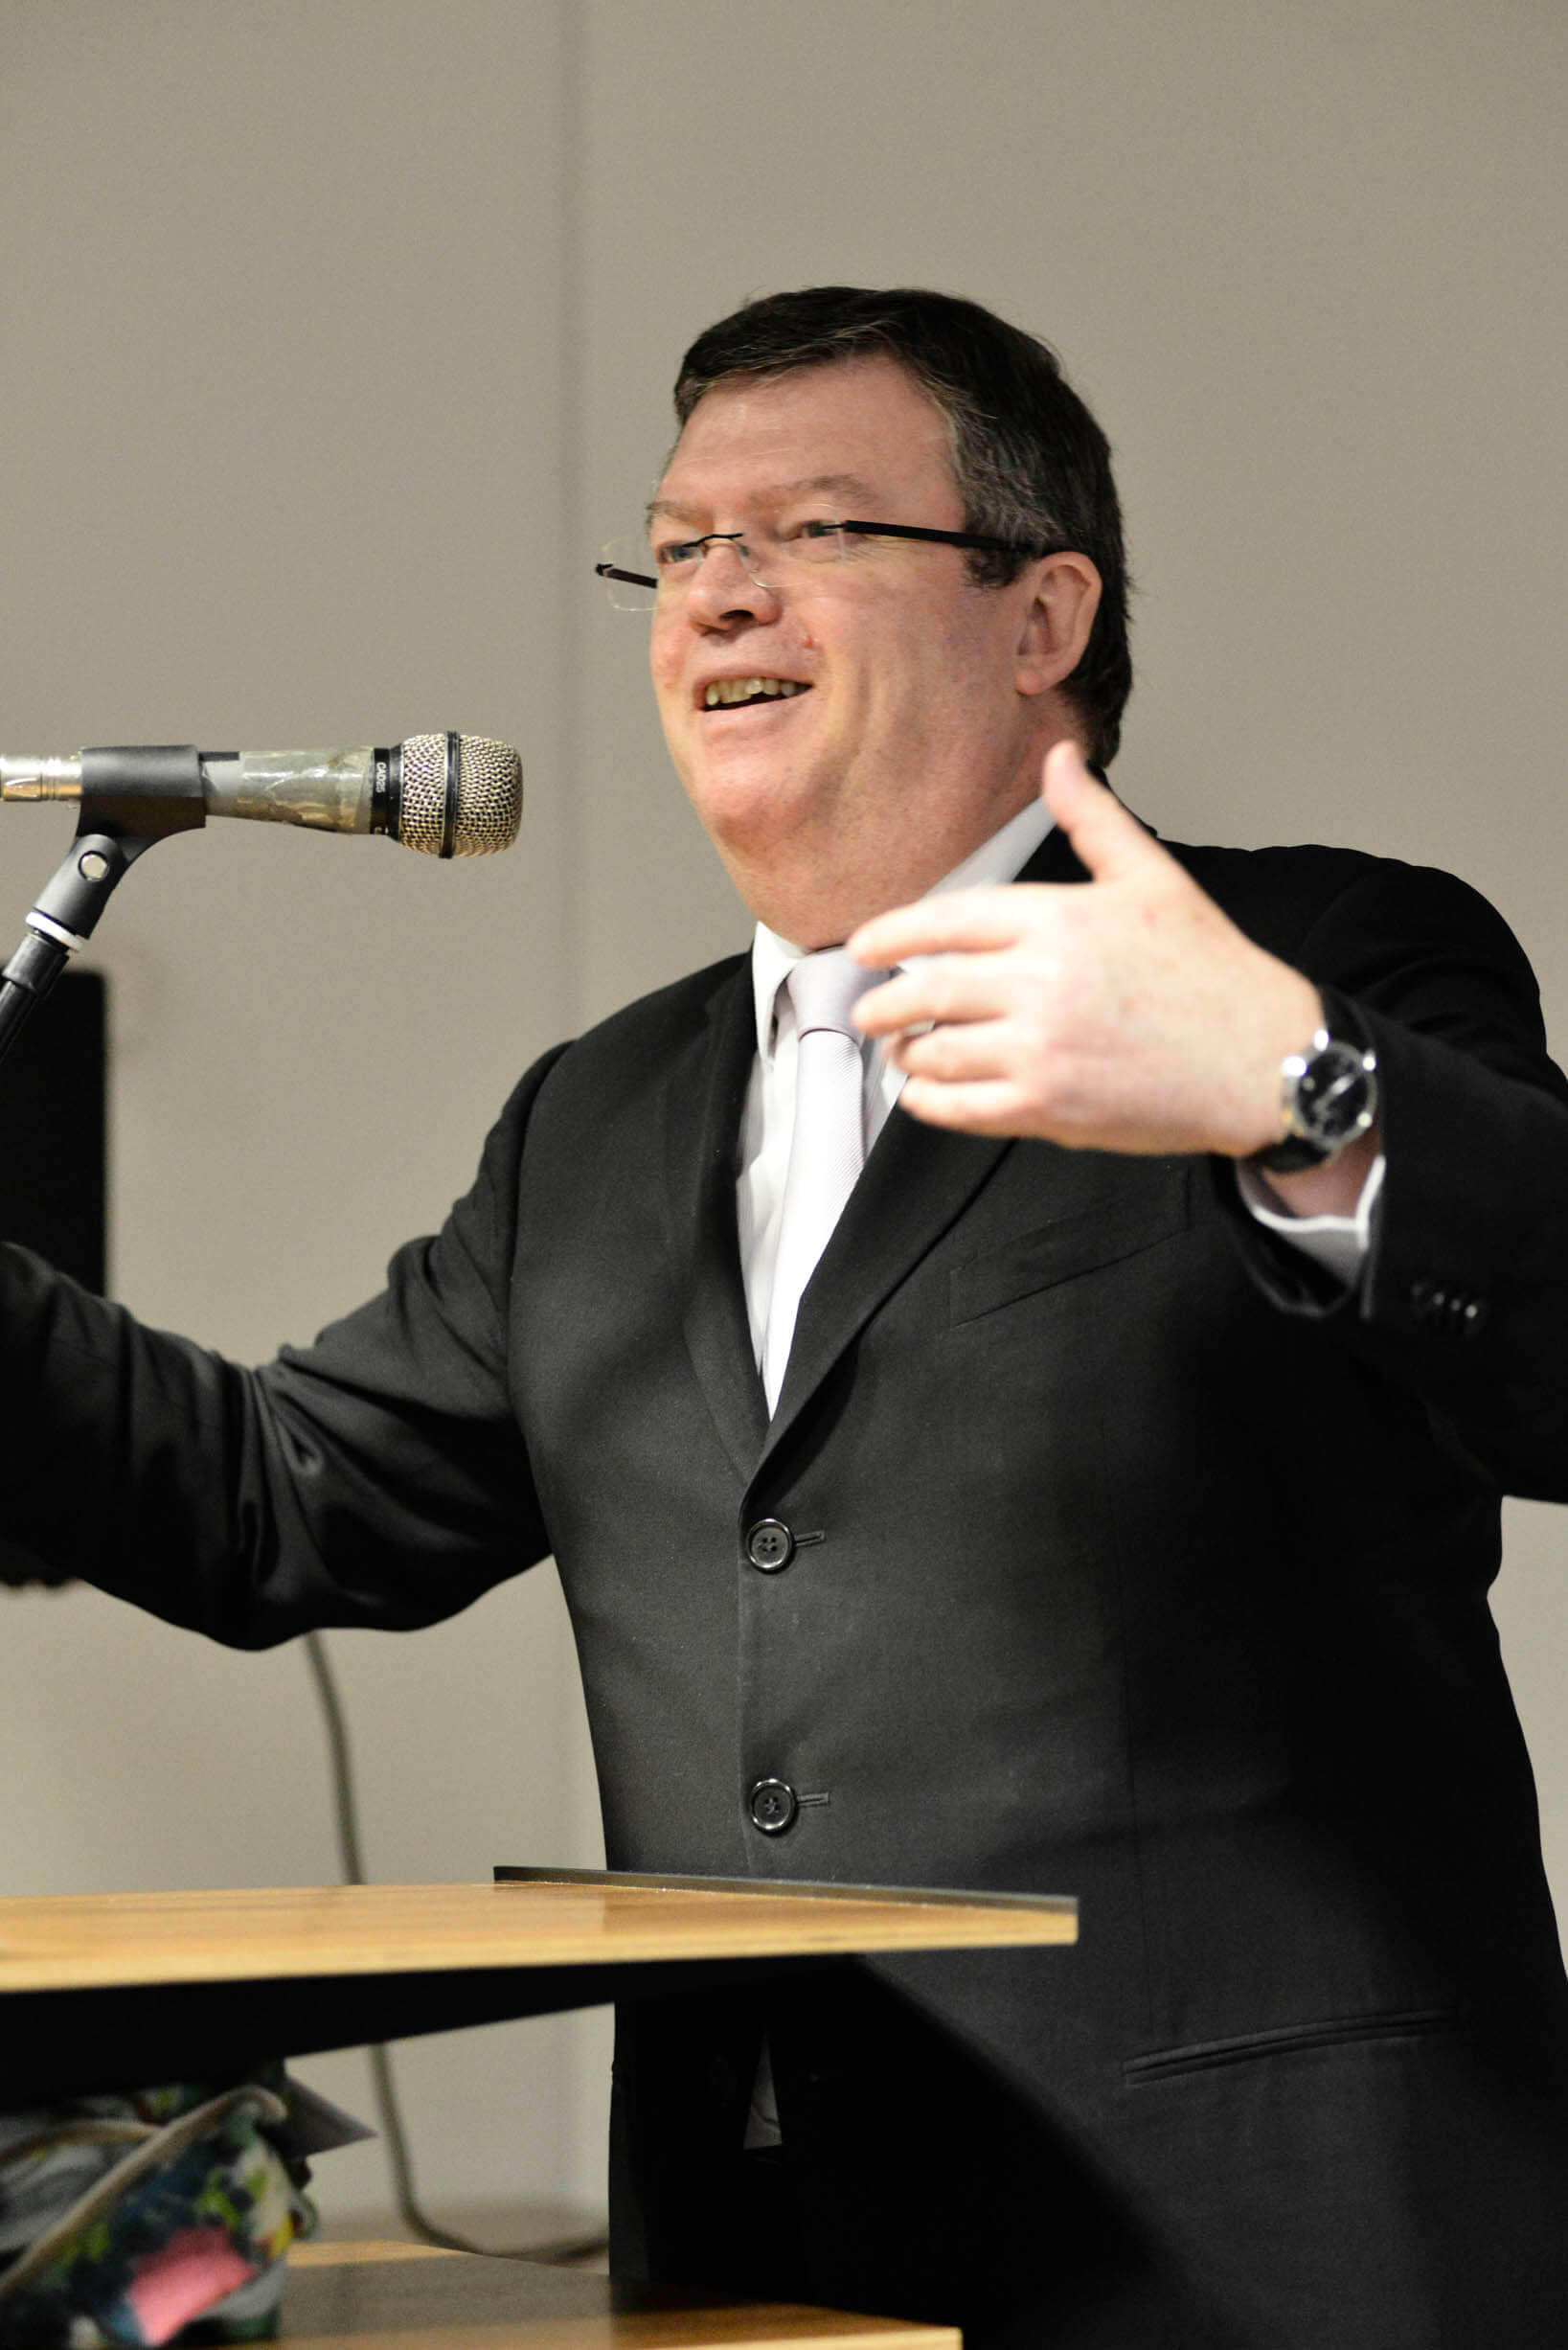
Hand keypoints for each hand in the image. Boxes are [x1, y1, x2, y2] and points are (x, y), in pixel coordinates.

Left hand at [848, 740, 1323, 1158]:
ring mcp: (1040, 1050)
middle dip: (885, 1005)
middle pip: (926, 992)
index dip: (892, 936)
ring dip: (908, 1055)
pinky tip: (928, 1096)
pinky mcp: (1047, 1108)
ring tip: (904, 1053)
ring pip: (936, 1053)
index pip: (945, 922)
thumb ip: (1091, 819)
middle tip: (871, 1011)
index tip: (865, 948)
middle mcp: (1040, 983)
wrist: (1261, 1059)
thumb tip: (1060, 759)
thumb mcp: (1153, 878)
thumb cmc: (1212, 973)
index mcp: (1058, 920)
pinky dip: (930, 1103)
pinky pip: (959, 1108)